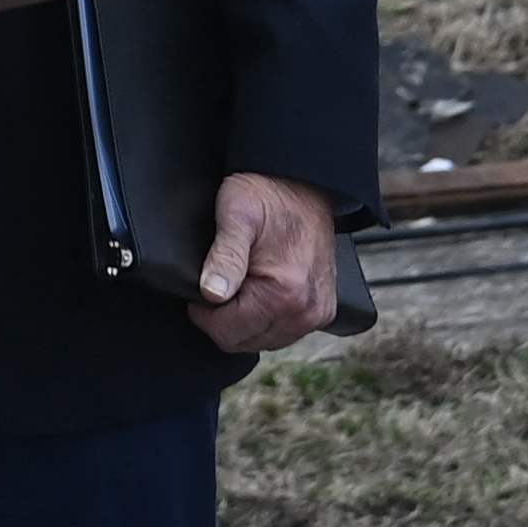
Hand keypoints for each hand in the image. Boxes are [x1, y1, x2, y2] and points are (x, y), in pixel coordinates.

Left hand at [191, 171, 341, 353]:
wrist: (304, 184)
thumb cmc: (267, 194)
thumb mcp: (235, 214)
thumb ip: (224, 257)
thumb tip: (212, 294)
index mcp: (284, 294)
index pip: (226, 333)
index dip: (204, 312)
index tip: (207, 282)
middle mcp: (306, 312)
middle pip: (244, 342)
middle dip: (225, 317)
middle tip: (224, 278)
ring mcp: (317, 314)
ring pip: (262, 340)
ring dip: (246, 318)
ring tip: (245, 280)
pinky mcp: (323, 311)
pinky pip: (282, 332)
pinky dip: (266, 318)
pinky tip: (262, 290)